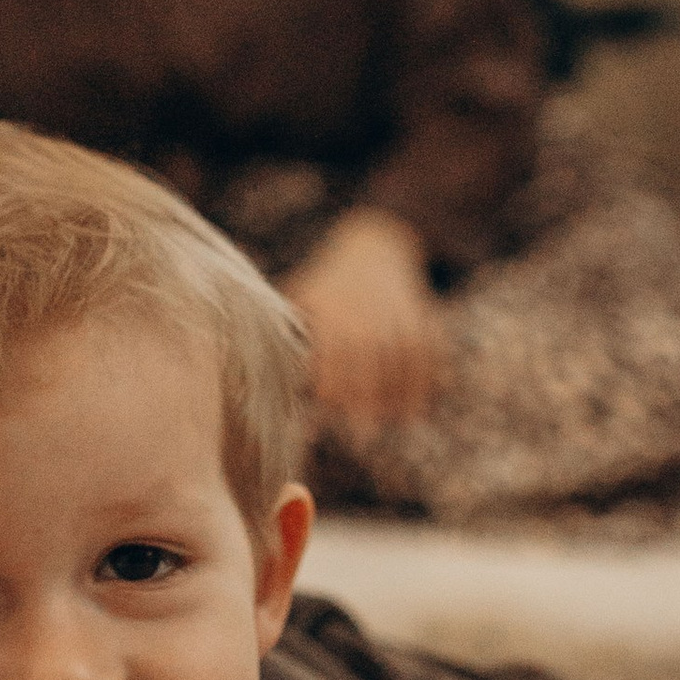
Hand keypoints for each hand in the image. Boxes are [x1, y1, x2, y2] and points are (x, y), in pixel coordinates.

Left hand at [286, 207, 449, 434]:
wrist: (374, 245)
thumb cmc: (327, 282)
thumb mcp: (302, 293)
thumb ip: (283, 328)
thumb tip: (251, 365)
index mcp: (334, 308)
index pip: (334, 352)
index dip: (332, 382)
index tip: (329, 407)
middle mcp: (367, 311)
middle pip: (370, 360)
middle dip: (366, 398)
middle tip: (361, 434)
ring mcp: (398, 313)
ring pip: (402, 361)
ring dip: (399, 396)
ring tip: (395, 424)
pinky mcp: (424, 317)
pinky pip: (428, 354)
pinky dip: (425, 382)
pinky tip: (417, 409)